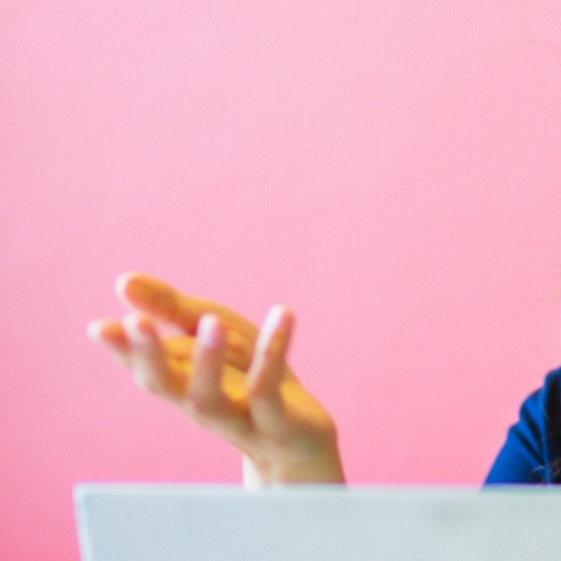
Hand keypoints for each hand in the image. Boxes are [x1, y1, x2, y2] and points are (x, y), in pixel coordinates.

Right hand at [88, 272, 345, 484]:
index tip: (98, 328)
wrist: (299, 441)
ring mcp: (235, 417)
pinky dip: (274, 351)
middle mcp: (198, 402)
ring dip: (206, 359)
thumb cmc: (249, 379)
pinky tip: (283, 314)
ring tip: (213, 321)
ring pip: (209, 396)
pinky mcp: (274, 422)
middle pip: (164, 384)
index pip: (141, 365)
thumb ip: (171, 308)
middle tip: (136, 322)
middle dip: (148, 354)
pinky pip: (268, 388)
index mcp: (180, 380)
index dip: (121, 348)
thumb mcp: (216, 334)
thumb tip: (123, 282)